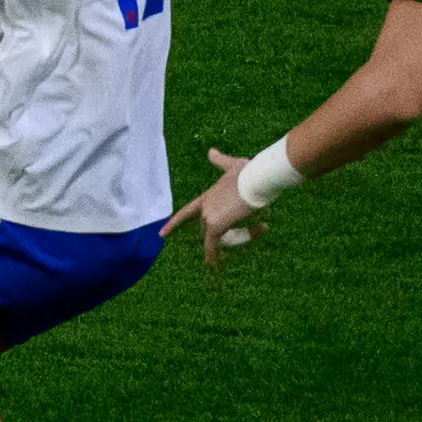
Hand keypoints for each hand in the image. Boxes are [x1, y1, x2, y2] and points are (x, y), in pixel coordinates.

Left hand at [163, 149, 262, 264]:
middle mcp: (204, 208)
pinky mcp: (215, 226)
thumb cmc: (249, 172)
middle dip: (229, 233)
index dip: (175, 224)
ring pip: (216, 238)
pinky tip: (214, 269)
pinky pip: (212, 247)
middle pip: (209, 230)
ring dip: (239, 237)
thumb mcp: (232, 166)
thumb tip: (210, 151)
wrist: (256, 178)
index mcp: (207, 197)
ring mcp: (208, 217)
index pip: (186, 213)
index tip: (162, 234)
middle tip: (254, 228)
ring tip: (259, 227)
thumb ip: (220, 161)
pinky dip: (215, 257)